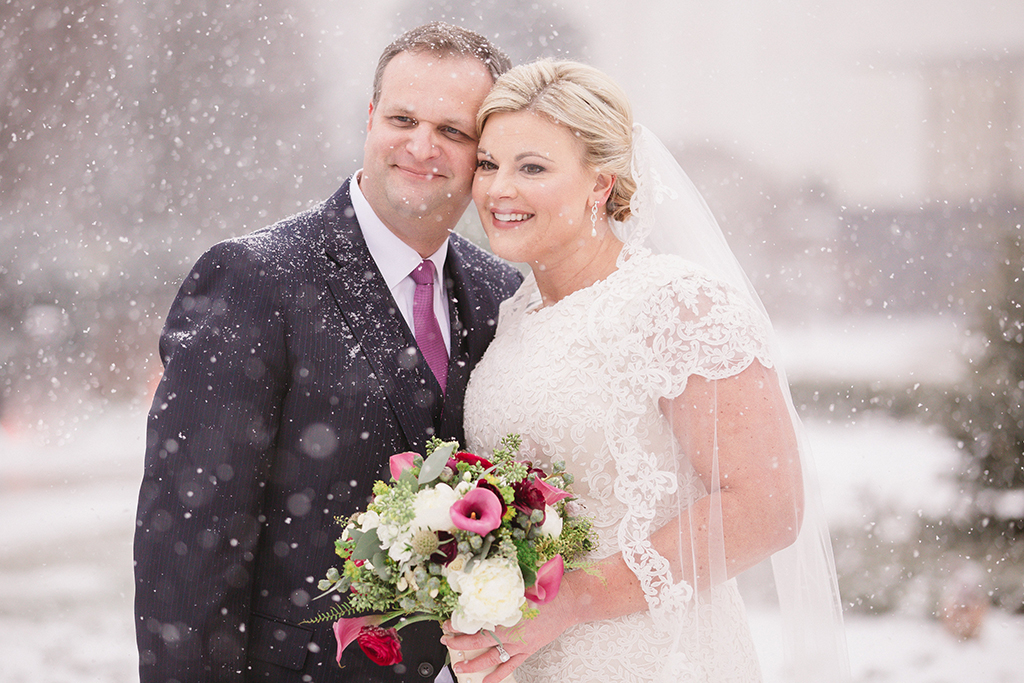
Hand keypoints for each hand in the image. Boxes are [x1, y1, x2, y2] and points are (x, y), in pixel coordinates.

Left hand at [441, 580, 578, 682]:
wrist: (568, 601)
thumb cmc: (546, 590)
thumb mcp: (519, 584)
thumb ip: (499, 588)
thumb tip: (479, 583)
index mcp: (506, 615)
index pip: (475, 623)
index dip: (459, 625)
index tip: (447, 624)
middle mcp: (510, 633)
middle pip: (479, 642)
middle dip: (459, 643)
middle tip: (446, 642)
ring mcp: (519, 645)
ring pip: (492, 658)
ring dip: (474, 663)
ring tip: (460, 667)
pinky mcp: (528, 651)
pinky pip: (510, 666)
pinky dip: (498, 676)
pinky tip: (487, 682)